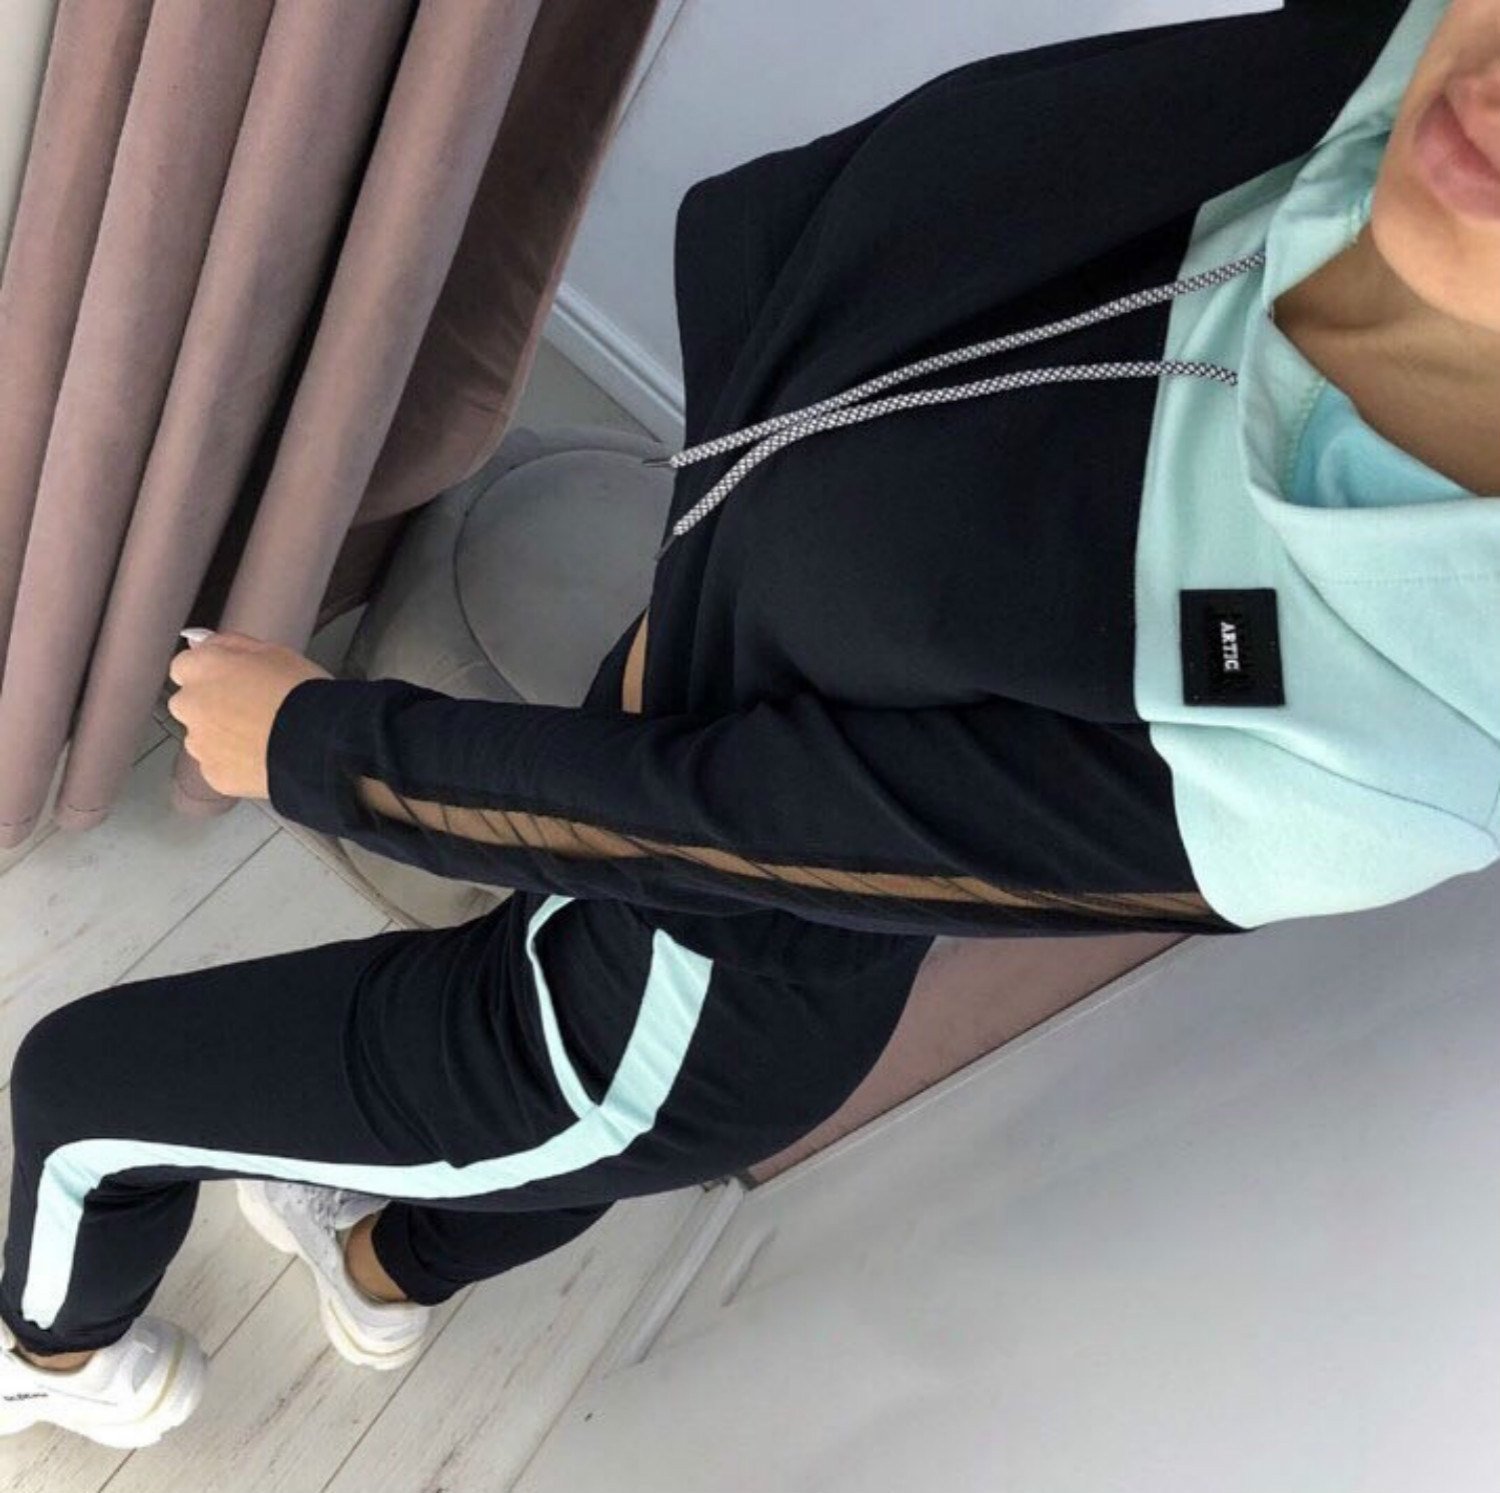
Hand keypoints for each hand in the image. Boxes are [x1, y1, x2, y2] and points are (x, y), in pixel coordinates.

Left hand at [166, 630, 331, 799]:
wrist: (317, 743)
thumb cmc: (301, 693)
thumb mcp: (274, 651)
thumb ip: (233, 645)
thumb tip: (207, 643)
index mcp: (202, 667)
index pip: (186, 665)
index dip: (214, 672)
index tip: (236, 679)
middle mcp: (190, 704)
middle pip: (190, 702)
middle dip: (212, 705)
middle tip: (253, 707)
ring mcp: (199, 742)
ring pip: (203, 736)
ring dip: (223, 734)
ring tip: (264, 735)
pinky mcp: (213, 774)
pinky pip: (218, 765)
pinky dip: (235, 762)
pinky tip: (263, 755)